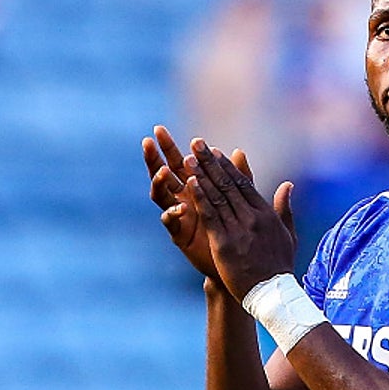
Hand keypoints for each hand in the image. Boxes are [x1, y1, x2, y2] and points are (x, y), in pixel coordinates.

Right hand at [144, 125, 254, 283]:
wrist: (238, 261)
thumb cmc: (238, 229)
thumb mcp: (240, 199)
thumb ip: (239, 177)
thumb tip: (239, 151)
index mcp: (194, 188)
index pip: (177, 162)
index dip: (168, 147)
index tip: (158, 129)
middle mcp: (182, 199)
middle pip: (162, 174)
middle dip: (154, 158)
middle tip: (148, 141)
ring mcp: (178, 217)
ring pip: (161, 196)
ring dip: (160, 183)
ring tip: (163, 171)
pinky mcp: (180, 235)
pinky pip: (170, 222)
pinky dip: (172, 213)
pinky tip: (178, 207)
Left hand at [184, 138, 297, 301]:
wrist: (272, 293)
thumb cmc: (279, 266)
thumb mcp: (288, 234)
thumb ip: (284, 208)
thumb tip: (288, 184)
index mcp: (265, 214)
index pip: (244, 183)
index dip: (228, 166)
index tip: (216, 151)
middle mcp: (252, 217)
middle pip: (228, 184)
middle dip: (210, 162)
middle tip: (197, 143)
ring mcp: (238, 229)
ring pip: (217, 196)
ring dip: (201, 174)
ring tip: (189, 158)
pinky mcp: (224, 242)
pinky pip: (210, 215)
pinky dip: (200, 197)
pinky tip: (190, 183)